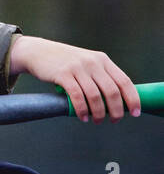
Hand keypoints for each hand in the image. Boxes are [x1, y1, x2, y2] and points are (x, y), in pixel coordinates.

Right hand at [7, 35, 140, 122]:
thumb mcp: (86, 63)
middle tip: (114, 121)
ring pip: (95, 96)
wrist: (37, 51)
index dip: (132, 98)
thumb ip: (100, 76)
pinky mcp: (62, 74)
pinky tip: (82, 117)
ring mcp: (77, 68)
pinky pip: (77, 96)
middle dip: (116, 110)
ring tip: (97, 121)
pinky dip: (82, 109)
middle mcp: (92, 62)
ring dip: (98, 113)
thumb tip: (116, 101)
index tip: (135, 112)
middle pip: (111, 91)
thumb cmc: (64, 62)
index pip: (124, 81)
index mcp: (102, 60)